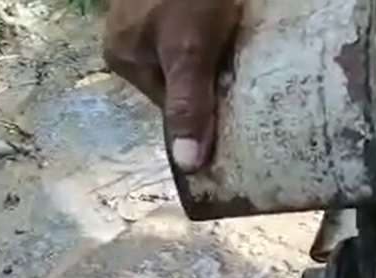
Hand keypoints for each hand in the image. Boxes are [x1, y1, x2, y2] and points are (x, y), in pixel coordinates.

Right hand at [103, 0, 241, 171]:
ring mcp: (155, 16)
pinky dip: (225, 31)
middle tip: (250, 78)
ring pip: (198, 54)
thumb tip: (188, 164)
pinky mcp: (180, 2)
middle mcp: (133, 38)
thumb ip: (187, 103)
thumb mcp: (189, 51)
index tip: (242, 112)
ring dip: (224, 56)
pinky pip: (205, 28)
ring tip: (247, 52)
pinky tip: (242, 26)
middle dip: (216, 81)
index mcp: (126, 57)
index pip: (172, 105)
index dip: (207, 110)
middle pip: (185, 79)